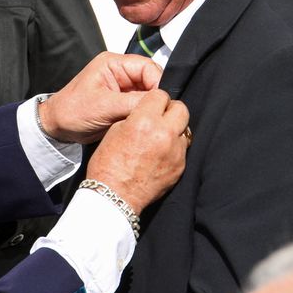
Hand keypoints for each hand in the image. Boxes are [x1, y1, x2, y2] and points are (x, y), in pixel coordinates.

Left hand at [40, 52, 162, 143]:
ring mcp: (123, 88)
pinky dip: (145, 115)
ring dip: (150, 107)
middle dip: (156, 97)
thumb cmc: (72, 111)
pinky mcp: (124, 103)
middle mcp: (121, 73)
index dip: (158, 83)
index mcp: (114, 64)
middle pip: (151, 80)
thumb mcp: (103, 106)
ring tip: (152, 121)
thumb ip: (132, 102)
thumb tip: (159, 102)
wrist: (57, 128)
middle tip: (159, 114)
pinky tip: (145, 124)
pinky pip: (142, 106)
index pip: (148, 67)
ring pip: (149, 94)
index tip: (162, 102)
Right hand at [86, 89, 188, 213]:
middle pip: (181, 108)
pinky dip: (174, 148)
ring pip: (184, 129)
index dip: (155, 99)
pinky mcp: (180, 166)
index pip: (162, 95)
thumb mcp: (115, 130)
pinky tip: (160, 154)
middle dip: (171, 110)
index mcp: (144, 121)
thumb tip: (148, 111)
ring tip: (160, 138)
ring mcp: (175, 151)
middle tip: (161, 117)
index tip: (151, 105)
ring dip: (174, 130)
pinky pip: (183, 149)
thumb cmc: (108, 165)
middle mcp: (164, 134)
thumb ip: (136, 116)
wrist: (115, 196)